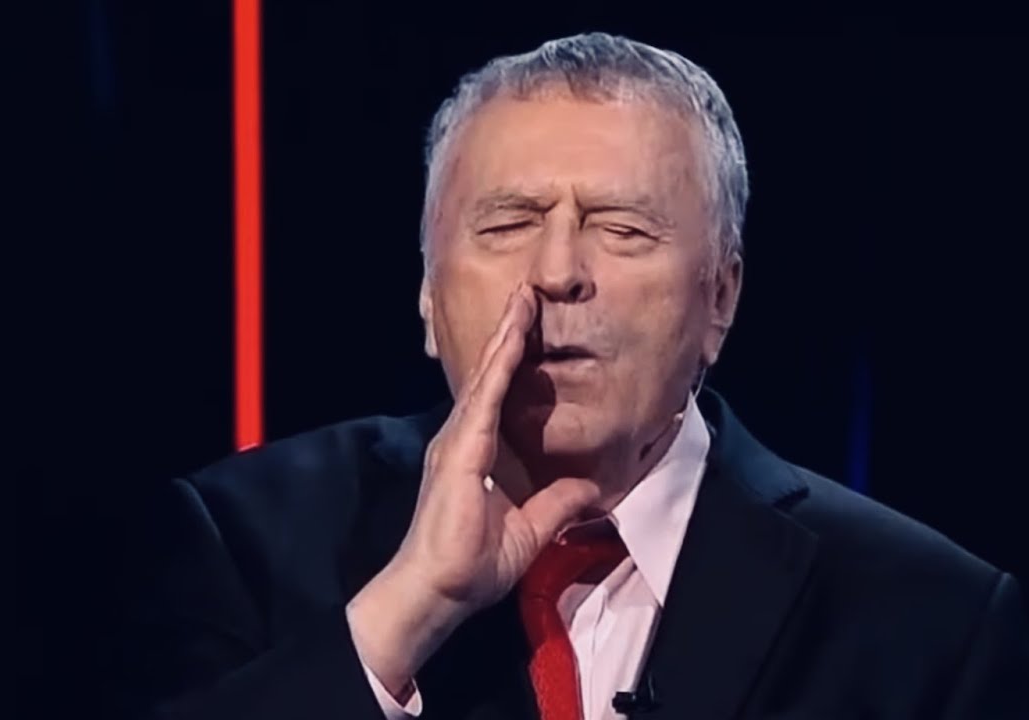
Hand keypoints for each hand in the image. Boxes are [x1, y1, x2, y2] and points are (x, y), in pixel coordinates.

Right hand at [346, 284, 600, 698]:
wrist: (438, 591)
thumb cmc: (471, 567)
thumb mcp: (531, 530)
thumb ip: (557, 504)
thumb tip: (590, 487)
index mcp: (478, 453)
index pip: (501, 396)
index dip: (517, 360)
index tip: (531, 325)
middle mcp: (463, 439)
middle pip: (492, 375)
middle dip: (511, 333)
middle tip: (528, 294)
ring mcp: (458, 441)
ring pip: (487, 377)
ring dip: (507, 337)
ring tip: (523, 299)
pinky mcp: (461, 450)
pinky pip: (485, 398)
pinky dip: (500, 365)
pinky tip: (513, 337)